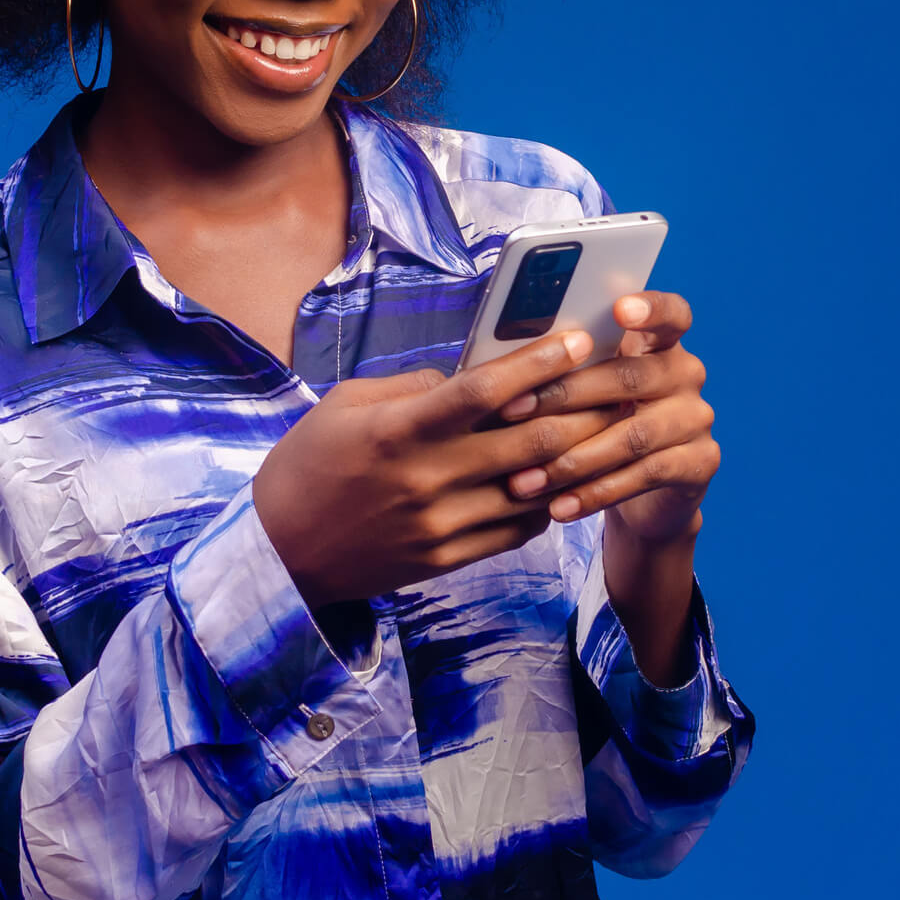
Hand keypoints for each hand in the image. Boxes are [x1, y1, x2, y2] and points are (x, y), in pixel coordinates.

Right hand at [251, 331, 620, 605]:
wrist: (282, 551)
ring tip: (608, 429)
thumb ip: (414, 387)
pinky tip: (560, 480)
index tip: (577, 340)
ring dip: (576, 457)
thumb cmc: (310, 464)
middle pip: (526, 439)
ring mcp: (440, 524)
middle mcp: (426, 478)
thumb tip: (472, 376)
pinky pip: (516, 530)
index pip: (483, 389)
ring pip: (533, 488)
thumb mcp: (348, 404)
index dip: (538, 363)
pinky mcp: (447, 559)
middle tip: (617, 382)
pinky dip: (546, 503)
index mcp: (399, 430)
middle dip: (581, 407)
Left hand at [496, 291, 718, 545]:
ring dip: (571, 460)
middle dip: (564, 396)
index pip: (671, 313)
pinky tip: (558, 507)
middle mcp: (686, 374)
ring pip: (632, 436)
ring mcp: (697, 419)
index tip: (619, 309)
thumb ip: (569, 369)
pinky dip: (595, 493)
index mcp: (661, 344)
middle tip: (510, 413)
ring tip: (524, 480)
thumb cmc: (602, 427)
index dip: (650, 307)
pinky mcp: (700, 463)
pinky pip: (643, 476)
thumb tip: (503, 362)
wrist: (647, 496)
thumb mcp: (589, 393)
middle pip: (629, 378)